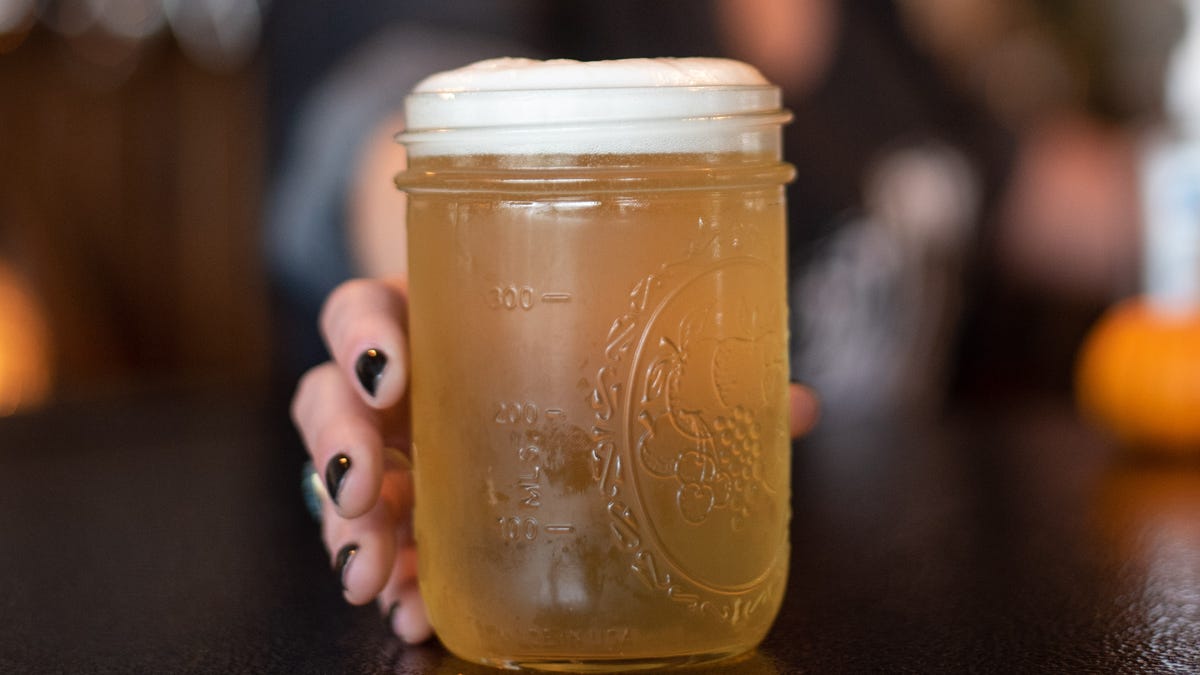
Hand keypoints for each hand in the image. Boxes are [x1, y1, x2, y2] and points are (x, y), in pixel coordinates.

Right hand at [291, 277, 820, 641]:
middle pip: (328, 395)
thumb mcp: (614, 346)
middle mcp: (402, 376)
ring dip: (344, 523)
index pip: (367, 307)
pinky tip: (409, 606)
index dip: (362, 335)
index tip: (393, 371)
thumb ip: (693, 372)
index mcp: (440, 315)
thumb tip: (796, 407)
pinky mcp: (403, 500)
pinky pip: (372, 535)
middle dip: (338, 442)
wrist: (524, 359)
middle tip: (372, 487)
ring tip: (373, 574)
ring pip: (331, 470)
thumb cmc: (567, 344)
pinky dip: (389, 574)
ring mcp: (393, 440)